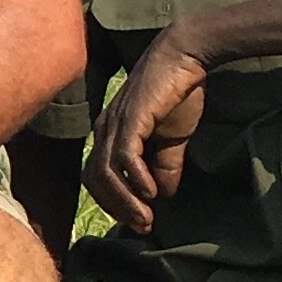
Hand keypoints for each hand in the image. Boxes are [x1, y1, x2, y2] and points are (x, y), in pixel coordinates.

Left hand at [84, 32, 207, 233]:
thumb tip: (162, 195)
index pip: (97, 178)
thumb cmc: (176, 93)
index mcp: (108, 134)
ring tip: (146, 217)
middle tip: (142, 226)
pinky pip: (125, 157)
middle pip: (95, 180)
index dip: (115, 203)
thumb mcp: (172, 138)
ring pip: (107, 174)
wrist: (185, 56)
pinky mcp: (131, 118)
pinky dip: (135, 179)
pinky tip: (150, 193)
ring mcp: (114, 123)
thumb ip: (165, 165)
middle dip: (117, 208)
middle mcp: (104, 130)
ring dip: (126, 201)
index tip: (139, 222)